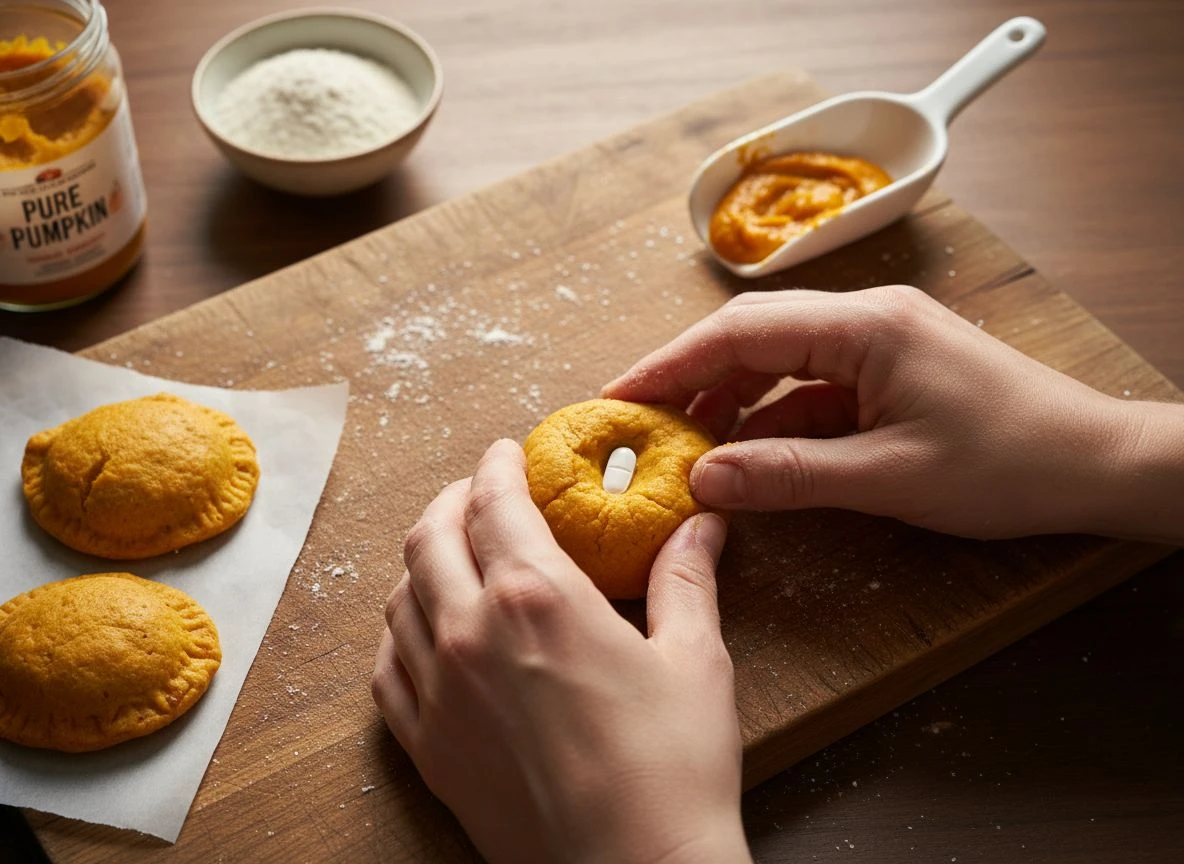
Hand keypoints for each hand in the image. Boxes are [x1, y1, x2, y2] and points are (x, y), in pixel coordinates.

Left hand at [371, 440, 749, 863]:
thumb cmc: (673, 769)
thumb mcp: (695, 659)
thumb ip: (685, 579)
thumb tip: (700, 526)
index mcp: (536, 597)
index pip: (495, 501)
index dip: (498, 466)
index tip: (507, 453)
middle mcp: (470, 632)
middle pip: (430, 537)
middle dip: (452, 500)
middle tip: (479, 493)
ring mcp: (438, 692)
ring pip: (399, 597)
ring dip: (423, 561)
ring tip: (453, 556)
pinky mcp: (426, 747)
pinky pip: (386, 668)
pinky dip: (398, 632)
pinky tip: (423, 631)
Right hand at [604, 285, 1182, 541]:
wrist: (1095, 465)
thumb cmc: (1007, 464)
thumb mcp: (888, 478)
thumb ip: (789, 474)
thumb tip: (702, 478)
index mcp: (864, 326)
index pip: (742, 332)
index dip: (671, 363)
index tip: (619, 396)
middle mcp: (865, 320)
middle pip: (752, 337)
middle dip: (691, 378)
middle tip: (638, 422)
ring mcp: (878, 345)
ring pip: (779, 361)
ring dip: (730, 401)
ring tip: (683, 445)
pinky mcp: (887, 374)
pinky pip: (812, 389)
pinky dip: (773, 420)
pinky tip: (746, 455)